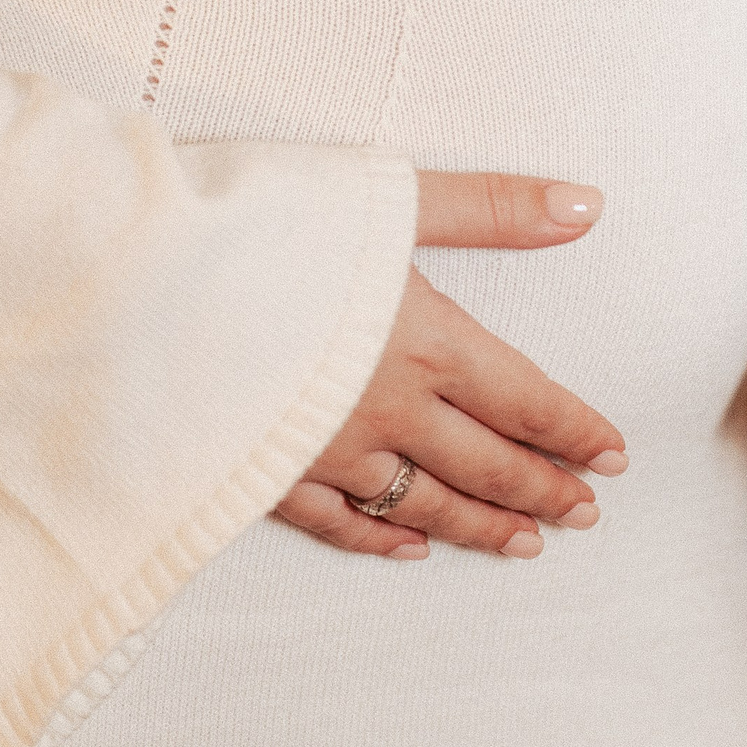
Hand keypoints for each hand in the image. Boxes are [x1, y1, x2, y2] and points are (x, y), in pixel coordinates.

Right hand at [274, 173, 625, 564]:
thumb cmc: (258, 225)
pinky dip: (379, 536)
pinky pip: (336, 520)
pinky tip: (409, 549)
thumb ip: (490, 207)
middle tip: (585, 515)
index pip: (525, 401)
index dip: (575, 432)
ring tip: (525, 545)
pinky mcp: (263, 472)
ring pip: (423, 501)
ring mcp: (324, 450)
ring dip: (479, 525)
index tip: (615, 461)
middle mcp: (387, 408)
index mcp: (427, 341)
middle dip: (542, 490)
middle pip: (486, 462)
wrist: (131, 287)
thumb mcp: (385, 197)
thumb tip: (588, 206)